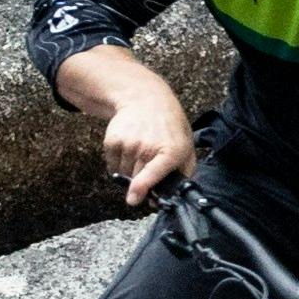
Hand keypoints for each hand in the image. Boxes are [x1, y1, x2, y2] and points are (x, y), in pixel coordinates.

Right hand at [100, 72, 199, 202]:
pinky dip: (118, 163)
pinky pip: (112, 165)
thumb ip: (183, 173)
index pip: (153, 173)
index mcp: (171, 151)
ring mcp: (129, 143)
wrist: (145, 98)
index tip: (133, 199)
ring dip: (129, 171)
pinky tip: (128, 149)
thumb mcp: (186, 146)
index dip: (142, 188)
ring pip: (123, 174)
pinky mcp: (113, 140)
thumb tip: (166, 197)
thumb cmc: (169, 126)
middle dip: (140, 181)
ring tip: (139, 153)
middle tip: (146, 167)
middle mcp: (148, 147)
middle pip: (136, 180)